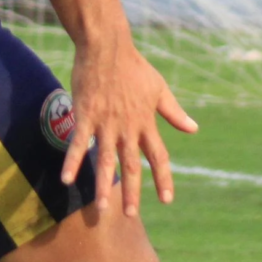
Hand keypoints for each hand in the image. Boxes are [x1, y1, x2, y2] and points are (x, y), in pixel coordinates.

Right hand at [61, 37, 195, 214]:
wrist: (107, 47)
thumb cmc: (134, 67)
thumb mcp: (159, 89)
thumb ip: (174, 112)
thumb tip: (194, 128)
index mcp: (147, 122)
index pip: (159, 156)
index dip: (163, 178)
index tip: (167, 199)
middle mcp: (128, 127)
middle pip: (132, 165)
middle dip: (132, 191)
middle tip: (131, 214)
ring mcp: (106, 122)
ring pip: (106, 159)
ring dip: (104, 185)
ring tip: (102, 207)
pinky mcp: (86, 115)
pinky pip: (78, 143)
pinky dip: (73, 162)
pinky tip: (67, 180)